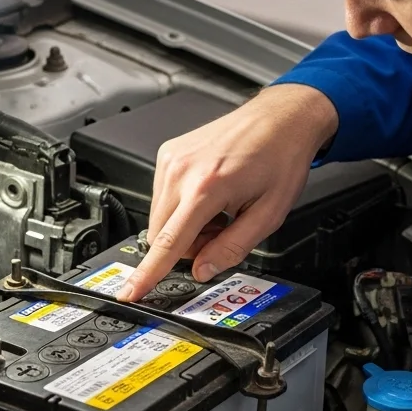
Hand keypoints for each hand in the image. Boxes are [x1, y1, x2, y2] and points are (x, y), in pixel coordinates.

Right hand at [116, 84, 338, 300]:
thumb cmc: (281, 157)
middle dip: (189, 245)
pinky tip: (211, 193)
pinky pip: (164, 197)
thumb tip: (203, 269)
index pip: (168, 243)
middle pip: (162, 234)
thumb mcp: (269, 214)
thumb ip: (233, 247)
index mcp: (207, 187)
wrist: (281, 118)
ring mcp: (171, 158)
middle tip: (224, 229)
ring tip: (221, 208)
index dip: (147, 274)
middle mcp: (181, 170)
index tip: (129, 292)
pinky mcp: (168, 153)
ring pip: (161, 218)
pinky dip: (184, 206)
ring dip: (187, 225)